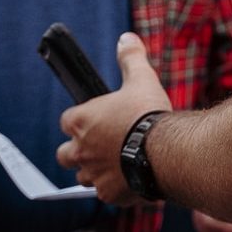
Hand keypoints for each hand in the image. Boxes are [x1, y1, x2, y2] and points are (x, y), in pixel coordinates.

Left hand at [57, 33, 172, 205]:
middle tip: (98, 145)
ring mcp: (94, 173)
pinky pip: (104, 192)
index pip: (67, 120)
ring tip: (115, 163)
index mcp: (83, 121)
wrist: (167, 150)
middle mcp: (81, 149)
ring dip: (94, 170)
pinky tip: (130, 178)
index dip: (79, 119)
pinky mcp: (109, 193)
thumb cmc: (149, 115)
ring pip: (83, 176)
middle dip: (76, 150)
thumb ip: (131, 58)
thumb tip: (126, 39)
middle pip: (64, 153)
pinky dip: (114, 187)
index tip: (94, 118)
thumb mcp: (141, 79)